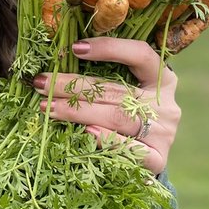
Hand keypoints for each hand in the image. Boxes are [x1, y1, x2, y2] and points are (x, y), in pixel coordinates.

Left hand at [32, 37, 179, 174]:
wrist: (145, 160)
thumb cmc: (128, 116)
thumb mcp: (126, 91)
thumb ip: (106, 78)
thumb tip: (61, 59)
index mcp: (163, 79)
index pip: (141, 54)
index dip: (110, 48)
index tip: (75, 48)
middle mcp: (166, 105)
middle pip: (116, 91)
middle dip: (74, 86)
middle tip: (42, 84)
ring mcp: (164, 133)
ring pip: (116, 117)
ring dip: (77, 111)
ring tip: (47, 107)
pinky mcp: (158, 159)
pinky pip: (129, 149)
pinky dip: (106, 139)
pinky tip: (85, 132)